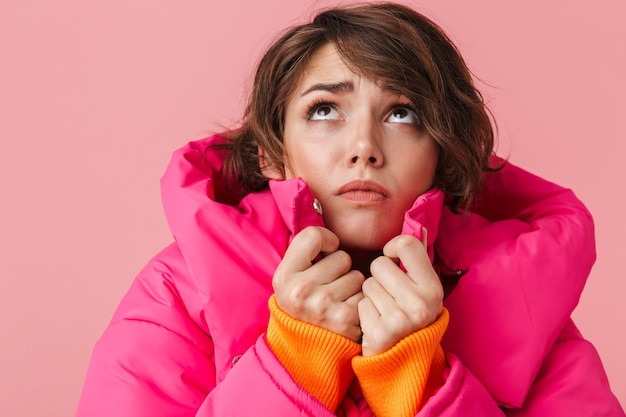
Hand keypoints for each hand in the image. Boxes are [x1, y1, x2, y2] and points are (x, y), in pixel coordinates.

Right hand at [272, 226, 364, 341]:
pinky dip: (361, 301)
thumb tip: (323, 208)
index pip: (313, 236)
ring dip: (353, 285)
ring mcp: (324, 307)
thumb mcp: (291, 275)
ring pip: (358, 275)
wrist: (306, 348)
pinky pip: (366, 293)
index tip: (325, 252)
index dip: (325, 241)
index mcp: (284, 276)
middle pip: (341, 257)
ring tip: (338, 300)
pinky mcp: (346, 319)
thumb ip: (305, 249)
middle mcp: (301, 291)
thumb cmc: (303, 302)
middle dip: (340, 269)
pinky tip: (348, 311)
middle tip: (329, 286)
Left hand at [358, 230, 442, 355]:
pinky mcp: (379, 334)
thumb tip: (417, 227)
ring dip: (371, 294)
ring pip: (367, 283)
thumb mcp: (424, 289)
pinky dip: (364, 311)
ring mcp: (399, 320)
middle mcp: (420, 304)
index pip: (406, 245)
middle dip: (380, 276)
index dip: (394, 248)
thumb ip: (418, 260)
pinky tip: (376, 322)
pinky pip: (360, 303)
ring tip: (383, 309)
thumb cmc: (412, 316)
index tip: (393, 259)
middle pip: (380, 264)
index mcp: (433, 289)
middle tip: (390, 293)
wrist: (406, 360)